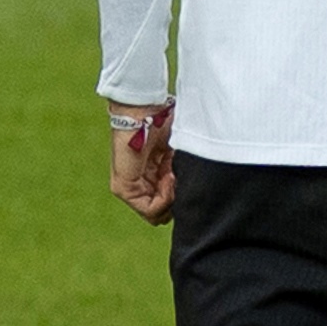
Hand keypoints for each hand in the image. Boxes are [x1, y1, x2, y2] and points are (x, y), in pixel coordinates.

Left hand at [108, 103, 176, 224]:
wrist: (144, 110)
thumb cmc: (164, 122)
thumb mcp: (181, 151)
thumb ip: (187, 170)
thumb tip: (202, 191)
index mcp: (155, 173)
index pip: (171, 202)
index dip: (184, 194)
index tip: (188, 175)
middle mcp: (142, 183)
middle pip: (165, 211)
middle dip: (179, 198)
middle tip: (182, 177)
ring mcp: (131, 189)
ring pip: (159, 215)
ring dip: (173, 197)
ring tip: (174, 175)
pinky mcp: (123, 190)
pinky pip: (150, 210)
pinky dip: (165, 198)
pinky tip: (169, 178)